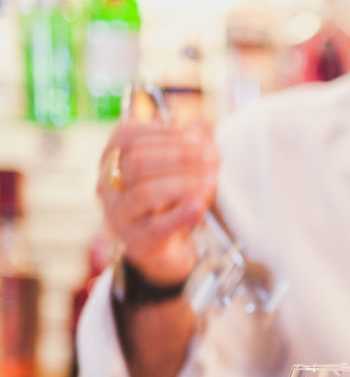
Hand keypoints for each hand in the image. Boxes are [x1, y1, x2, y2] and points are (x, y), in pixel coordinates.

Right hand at [97, 120, 219, 285]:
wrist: (164, 250)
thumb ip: (191, 144)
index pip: (127, 135)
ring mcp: (118, 215)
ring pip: (145, 192)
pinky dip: (181, 215)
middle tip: (212, 158)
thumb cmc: (170, 201)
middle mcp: (109, 185)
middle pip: (138, 161)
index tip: (196, 137)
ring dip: (184, 183)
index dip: (164, 132)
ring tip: (211, 181)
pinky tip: (199, 206)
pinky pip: (157, 227)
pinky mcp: (136, 241)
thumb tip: (201, 127)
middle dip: (180, 157)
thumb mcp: (180, 168)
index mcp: (113, 158)